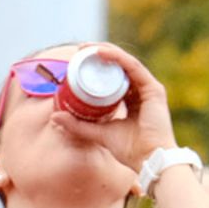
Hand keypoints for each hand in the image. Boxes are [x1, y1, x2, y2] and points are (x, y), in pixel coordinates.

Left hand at [48, 42, 175, 176]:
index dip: (96, 67)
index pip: (113, 78)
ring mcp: (148, 88)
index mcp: (131, 100)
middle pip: (119, 67)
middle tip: (80, 49)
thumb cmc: (129, 150)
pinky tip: (101, 53)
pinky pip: (132, 67)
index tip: (77, 61)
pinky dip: (117, 58)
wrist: (148, 160)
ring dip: (106, 52)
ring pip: (125, 63)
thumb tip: (54, 117)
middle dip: (99, 54)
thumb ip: (78, 125)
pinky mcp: (153, 89)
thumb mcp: (98, 133)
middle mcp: (141, 91)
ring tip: (87, 47)